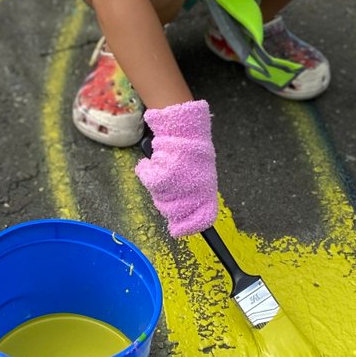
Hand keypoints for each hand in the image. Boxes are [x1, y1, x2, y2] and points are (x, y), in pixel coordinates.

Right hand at [135, 100, 217, 236]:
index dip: (187, 227)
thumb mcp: (197, 175)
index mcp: (208, 192)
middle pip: (174, 213)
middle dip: (165, 203)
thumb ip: (192, 196)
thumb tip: (178, 223)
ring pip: (160, 199)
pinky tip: (150, 164)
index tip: (177, 230)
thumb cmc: (188, 149)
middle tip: (164, 186)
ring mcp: (184, 185)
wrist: (182, 126)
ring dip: (156, 186)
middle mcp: (200, 191)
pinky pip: (151, 183)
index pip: (202, 219)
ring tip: (162, 168)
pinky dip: (146, 172)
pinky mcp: (167, 176)